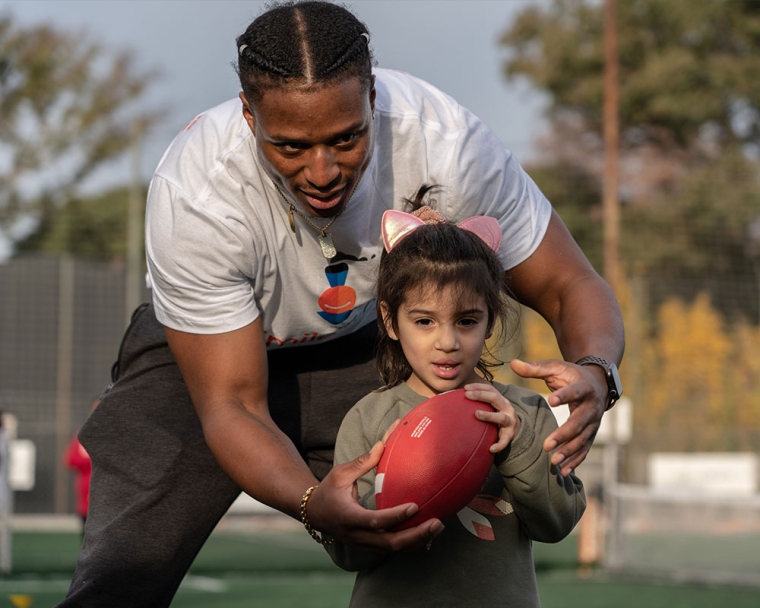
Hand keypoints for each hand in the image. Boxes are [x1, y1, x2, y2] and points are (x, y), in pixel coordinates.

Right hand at [306, 440, 443, 551]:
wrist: (314, 514)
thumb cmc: (328, 490)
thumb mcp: (340, 473)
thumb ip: (362, 462)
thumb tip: (383, 443)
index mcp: (349, 517)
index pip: (375, 521)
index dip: (395, 516)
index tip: (415, 506)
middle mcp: (357, 535)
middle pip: (390, 543)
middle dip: (416, 536)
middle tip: (437, 523)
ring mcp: (364, 544)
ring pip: (394, 550)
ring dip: (418, 541)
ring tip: (437, 527)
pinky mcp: (369, 546)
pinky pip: (392, 549)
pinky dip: (410, 543)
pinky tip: (426, 533)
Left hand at [465, 382, 520, 452]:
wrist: (516, 431)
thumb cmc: (497, 416)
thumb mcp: (492, 407)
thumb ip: (481, 402)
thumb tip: (457, 397)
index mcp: (501, 400)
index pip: (490, 389)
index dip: (478, 386)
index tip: (465, 388)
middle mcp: (507, 408)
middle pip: (495, 398)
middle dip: (481, 395)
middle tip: (467, 395)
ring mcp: (510, 421)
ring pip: (501, 417)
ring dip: (489, 415)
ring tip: (477, 414)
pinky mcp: (510, 434)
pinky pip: (505, 440)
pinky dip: (499, 444)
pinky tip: (491, 449)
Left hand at [510, 358, 606, 475]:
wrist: (597, 383)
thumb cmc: (571, 375)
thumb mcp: (555, 367)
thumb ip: (535, 368)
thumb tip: (512, 363)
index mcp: (584, 387)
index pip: (575, 392)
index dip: (564, 396)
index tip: (551, 401)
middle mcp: (592, 406)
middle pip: (579, 422)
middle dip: (563, 434)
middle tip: (546, 445)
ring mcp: (594, 422)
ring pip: (583, 439)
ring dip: (568, 451)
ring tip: (553, 461)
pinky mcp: (591, 433)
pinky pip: (585, 449)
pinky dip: (576, 460)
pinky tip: (564, 471)